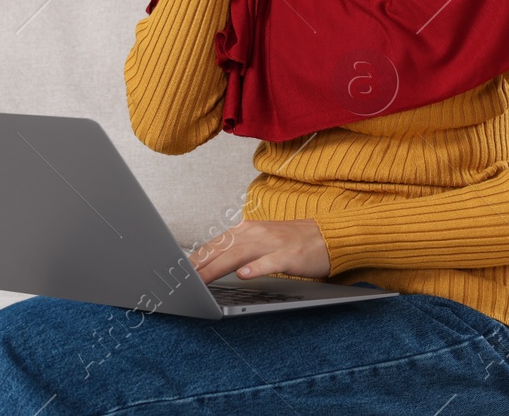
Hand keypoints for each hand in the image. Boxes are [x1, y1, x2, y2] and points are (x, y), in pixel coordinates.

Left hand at [187, 218, 330, 284]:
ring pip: (240, 255)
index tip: (180, 268)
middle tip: (183, 277)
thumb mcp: (263, 240)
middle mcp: (258, 233)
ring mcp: (274, 243)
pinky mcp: (290, 255)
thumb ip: (240, 248)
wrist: (329, 236)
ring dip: (219, 267)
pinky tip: (243, 276)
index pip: (217, 242)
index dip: (198, 255)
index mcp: (249, 229)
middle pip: (223, 248)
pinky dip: (256, 268)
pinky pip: (270, 262)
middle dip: (201, 263)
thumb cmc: (294, 241)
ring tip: (202, 279)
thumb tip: (214, 261)